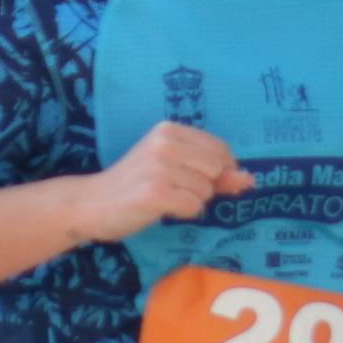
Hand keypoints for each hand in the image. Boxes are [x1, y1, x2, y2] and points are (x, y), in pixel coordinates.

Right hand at [83, 121, 252, 242]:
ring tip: (164, 198)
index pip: (219, 149)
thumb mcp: (173, 168)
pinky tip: (161, 208)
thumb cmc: (134, 185)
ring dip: (190, 201)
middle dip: (204, 186)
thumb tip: (250, 180)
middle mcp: (165, 144)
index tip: (198, 180)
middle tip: (175, 189)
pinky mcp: (155, 193)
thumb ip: (214, 172)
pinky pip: (193, 206)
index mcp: (169, 129)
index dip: (219, 170)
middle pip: (216, 169)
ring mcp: (160, 168)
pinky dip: (183, 212)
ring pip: (205, 190)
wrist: (92, 203)